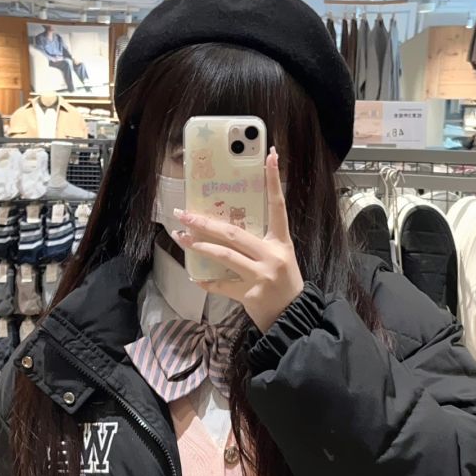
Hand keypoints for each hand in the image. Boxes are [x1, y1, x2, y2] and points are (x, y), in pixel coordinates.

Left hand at [172, 148, 304, 333]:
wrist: (294, 319)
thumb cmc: (284, 286)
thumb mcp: (279, 259)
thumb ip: (259, 244)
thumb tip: (225, 230)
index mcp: (282, 242)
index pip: (278, 206)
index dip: (274, 181)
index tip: (270, 156)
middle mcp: (272, 255)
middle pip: (233, 232)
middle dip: (204, 222)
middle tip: (183, 213)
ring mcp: (262, 275)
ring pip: (224, 254)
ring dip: (199, 246)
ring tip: (181, 237)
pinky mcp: (251, 294)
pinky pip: (221, 284)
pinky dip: (206, 281)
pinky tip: (195, 275)